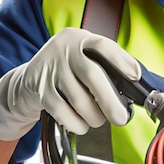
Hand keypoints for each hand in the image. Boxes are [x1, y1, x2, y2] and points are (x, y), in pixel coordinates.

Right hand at [0, 28, 140, 140]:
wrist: (27, 78)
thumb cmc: (67, 69)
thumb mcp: (83, 56)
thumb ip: (104, 66)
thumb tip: (132, 88)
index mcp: (79, 39)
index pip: (103, 46)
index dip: (122, 61)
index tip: (136, 76)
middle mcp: (64, 50)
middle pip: (92, 75)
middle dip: (110, 101)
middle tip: (121, 118)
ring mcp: (50, 69)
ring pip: (79, 99)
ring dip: (94, 116)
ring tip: (98, 120)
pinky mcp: (40, 90)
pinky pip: (63, 112)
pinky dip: (77, 123)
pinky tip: (82, 124)